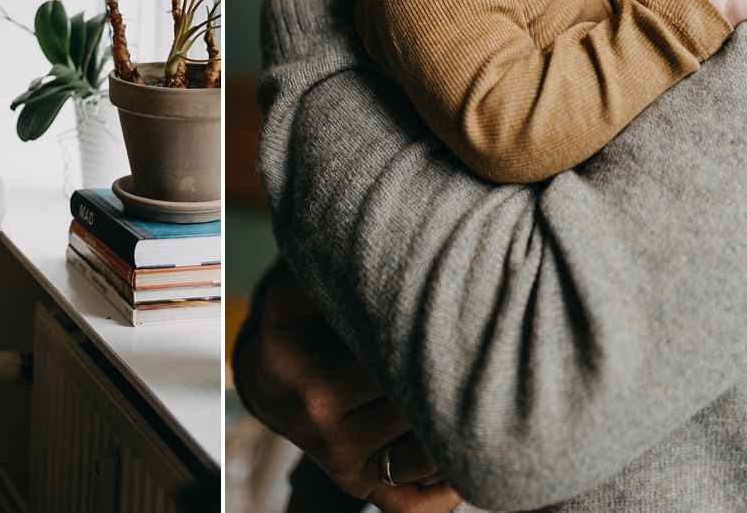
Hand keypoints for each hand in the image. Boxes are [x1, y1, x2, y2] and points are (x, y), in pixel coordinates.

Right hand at [234, 271, 461, 512]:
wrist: (268, 387)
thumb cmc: (290, 337)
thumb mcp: (290, 302)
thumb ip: (320, 281)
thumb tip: (360, 258)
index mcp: (318, 394)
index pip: (390, 371)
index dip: (424, 343)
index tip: (446, 319)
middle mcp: (335, 441)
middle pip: (415, 413)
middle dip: (447, 379)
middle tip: (478, 349)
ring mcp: (352, 471)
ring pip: (425, 458)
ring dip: (454, 428)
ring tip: (474, 389)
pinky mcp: (365, 488)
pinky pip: (412, 505)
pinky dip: (445, 492)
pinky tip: (463, 459)